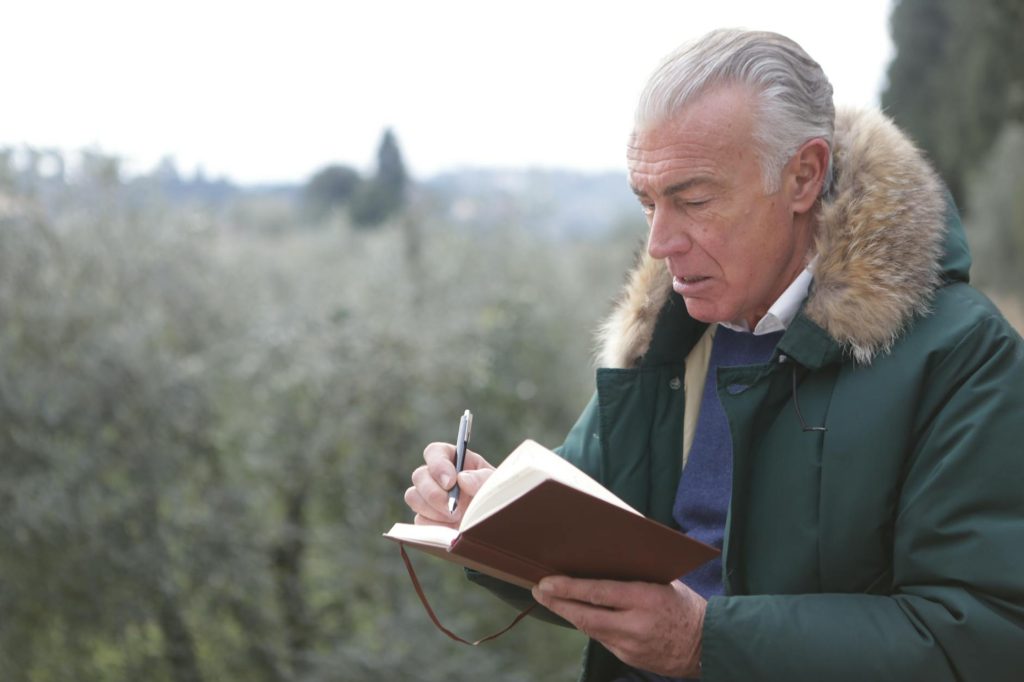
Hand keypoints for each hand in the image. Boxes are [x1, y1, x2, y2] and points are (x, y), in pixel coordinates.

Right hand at [405, 442, 494, 528]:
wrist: (498, 528)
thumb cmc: (498, 500)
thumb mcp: (497, 485)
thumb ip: (483, 478)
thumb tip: (462, 479)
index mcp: (456, 461)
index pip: (434, 452)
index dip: (438, 465)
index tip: (451, 482)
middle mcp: (438, 477)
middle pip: (419, 475)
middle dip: (434, 494)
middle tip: (453, 509)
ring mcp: (430, 499)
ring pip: (413, 496)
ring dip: (432, 510)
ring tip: (455, 518)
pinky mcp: (427, 519)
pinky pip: (418, 520)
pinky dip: (433, 526)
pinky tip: (451, 529)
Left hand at [531, 576, 704, 677]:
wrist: (707, 646)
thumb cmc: (686, 606)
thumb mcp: (663, 582)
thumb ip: (634, 576)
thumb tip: (602, 561)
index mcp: (645, 598)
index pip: (598, 593)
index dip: (568, 588)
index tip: (546, 582)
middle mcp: (635, 624)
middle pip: (585, 615)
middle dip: (558, 603)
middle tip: (539, 590)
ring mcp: (631, 646)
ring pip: (590, 629)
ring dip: (569, 614)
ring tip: (551, 600)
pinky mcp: (630, 658)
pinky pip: (603, 639)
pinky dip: (590, 626)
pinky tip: (579, 615)